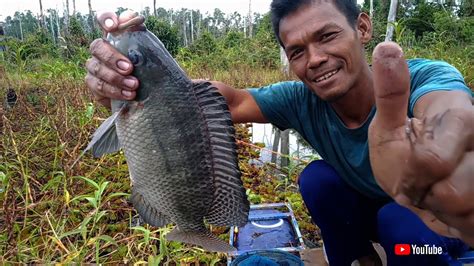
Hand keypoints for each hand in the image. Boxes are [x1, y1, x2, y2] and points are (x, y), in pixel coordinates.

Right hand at [84, 11, 139, 107]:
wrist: (145, 95)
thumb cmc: (146, 70)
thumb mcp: (149, 53)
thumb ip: (141, 37)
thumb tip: (137, 21)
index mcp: (114, 37)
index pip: (103, 19)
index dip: (105, 19)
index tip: (112, 26)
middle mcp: (101, 49)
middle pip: (97, 46)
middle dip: (112, 58)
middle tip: (129, 68)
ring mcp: (95, 67)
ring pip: (96, 68)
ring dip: (116, 78)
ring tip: (134, 85)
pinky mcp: (94, 86)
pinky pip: (98, 87)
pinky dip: (114, 91)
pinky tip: (128, 95)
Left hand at [368, 42, 473, 245]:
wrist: (419, 173)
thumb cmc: (402, 146)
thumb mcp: (387, 123)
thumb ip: (390, 92)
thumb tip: (387, 47)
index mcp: (464, 118)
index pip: (432, 161)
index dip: (411, 175)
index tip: (405, 174)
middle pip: (454, 194)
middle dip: (427, 196)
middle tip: (421, 184)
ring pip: (468, 212)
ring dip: (442, 211)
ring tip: (436, 193)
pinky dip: (457, 224)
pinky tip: (450, 208)